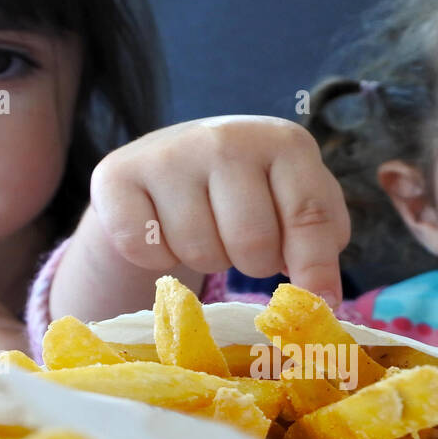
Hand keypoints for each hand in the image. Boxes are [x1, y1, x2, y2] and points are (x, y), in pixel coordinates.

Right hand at [79, 115, 350, 305]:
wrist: (168, 167)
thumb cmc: (248, 194)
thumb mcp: (295, 202)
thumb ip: (321, 239)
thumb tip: (322, 298)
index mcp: (283, 140)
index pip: (309, 214)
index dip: (316, 267)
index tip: (321, 301)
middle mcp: (225, 137)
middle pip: (253, 242)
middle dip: (253, 262)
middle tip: (242, 244)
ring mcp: (167, 152)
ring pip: (200, 251)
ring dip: (207, 259)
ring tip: (205, 231)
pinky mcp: (115, 176)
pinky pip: (148, 252)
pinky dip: (158, 259)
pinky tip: (163, 230)